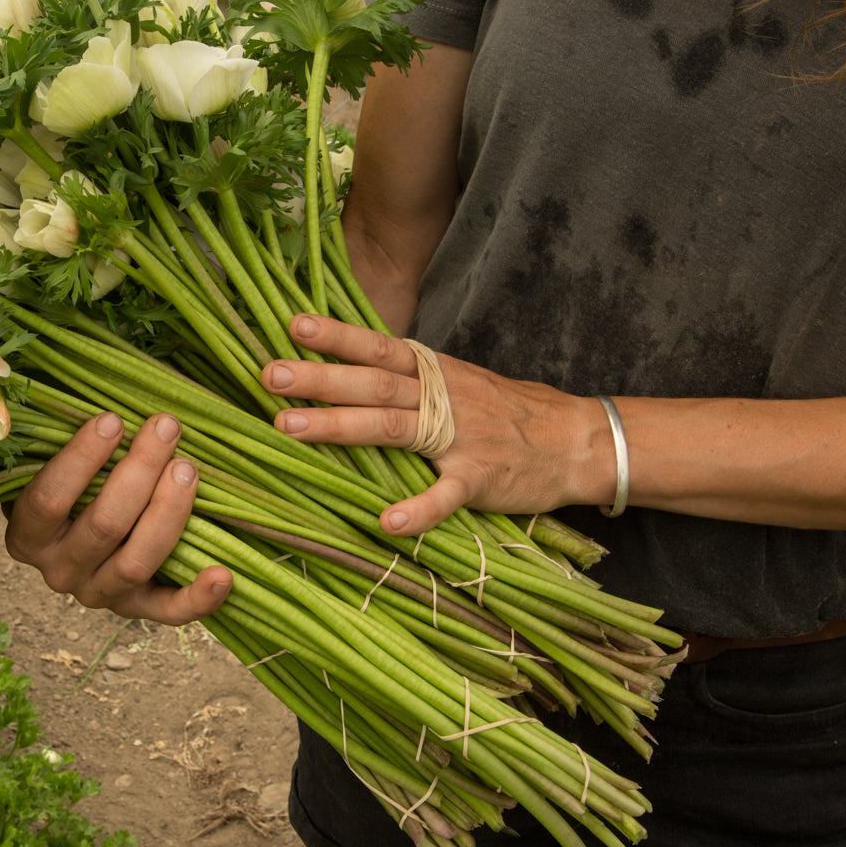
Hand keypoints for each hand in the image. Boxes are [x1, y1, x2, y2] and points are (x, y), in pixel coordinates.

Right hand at [4, 411, 231, 623]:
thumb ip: (59, 443)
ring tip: (187, 468)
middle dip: (139, 471)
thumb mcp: (44, 467)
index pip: (49, 500)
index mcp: (28, 538)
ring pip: (136, 562)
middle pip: (103, 526)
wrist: (69, 542)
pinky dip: (198, 598)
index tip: (112, 419)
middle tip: (166, 428)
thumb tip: (98, 403)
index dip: (80, 460)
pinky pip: (169, 612)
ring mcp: (98, 594)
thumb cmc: (65, 487)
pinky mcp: (136, 610)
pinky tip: (223, 574)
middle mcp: (59, 572)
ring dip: (168, 512)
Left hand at [260, 315, 611, 534]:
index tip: (293, 324)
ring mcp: (462, 437)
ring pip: (393, 428)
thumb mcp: (454, 382)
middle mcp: (442, 397)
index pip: (379, 347)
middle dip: (320, 378)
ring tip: (288, 428)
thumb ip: (405, 378)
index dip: (338, 335)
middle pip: (374, 383)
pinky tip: (387, 522)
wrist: (575, 439)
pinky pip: (446, 495)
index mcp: (434, 372)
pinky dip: (419, 510)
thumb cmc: (504, 411)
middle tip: (269, 375)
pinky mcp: (482, 478)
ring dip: (339, 426)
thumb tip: (342, 369)